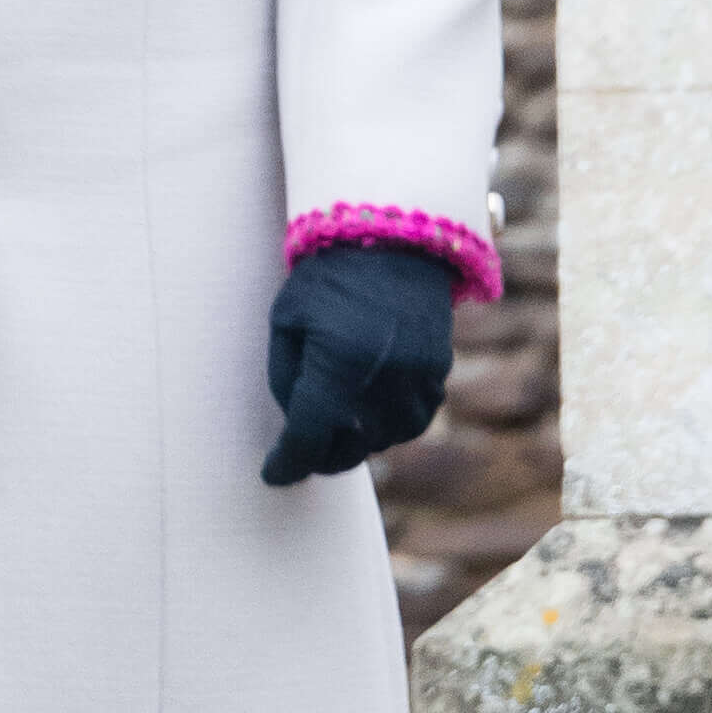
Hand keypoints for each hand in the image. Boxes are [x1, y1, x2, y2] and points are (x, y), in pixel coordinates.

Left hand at [263, 241, 455, 486]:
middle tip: (301, 449)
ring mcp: (416, 380)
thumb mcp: (287, 321)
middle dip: (318, 455)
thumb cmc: (329, 276)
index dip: (286, 464)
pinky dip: (388, 425)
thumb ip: (286, 379)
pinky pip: (411, 423)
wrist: (395, 239)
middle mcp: (382, 380)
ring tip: (334, 420)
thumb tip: (295, 428)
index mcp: (338, 365)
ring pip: (380, 441)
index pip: (307, 439)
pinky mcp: (438, 375)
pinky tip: (369, 407)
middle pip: (345, 449)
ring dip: (354, 440)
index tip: (273, 474)